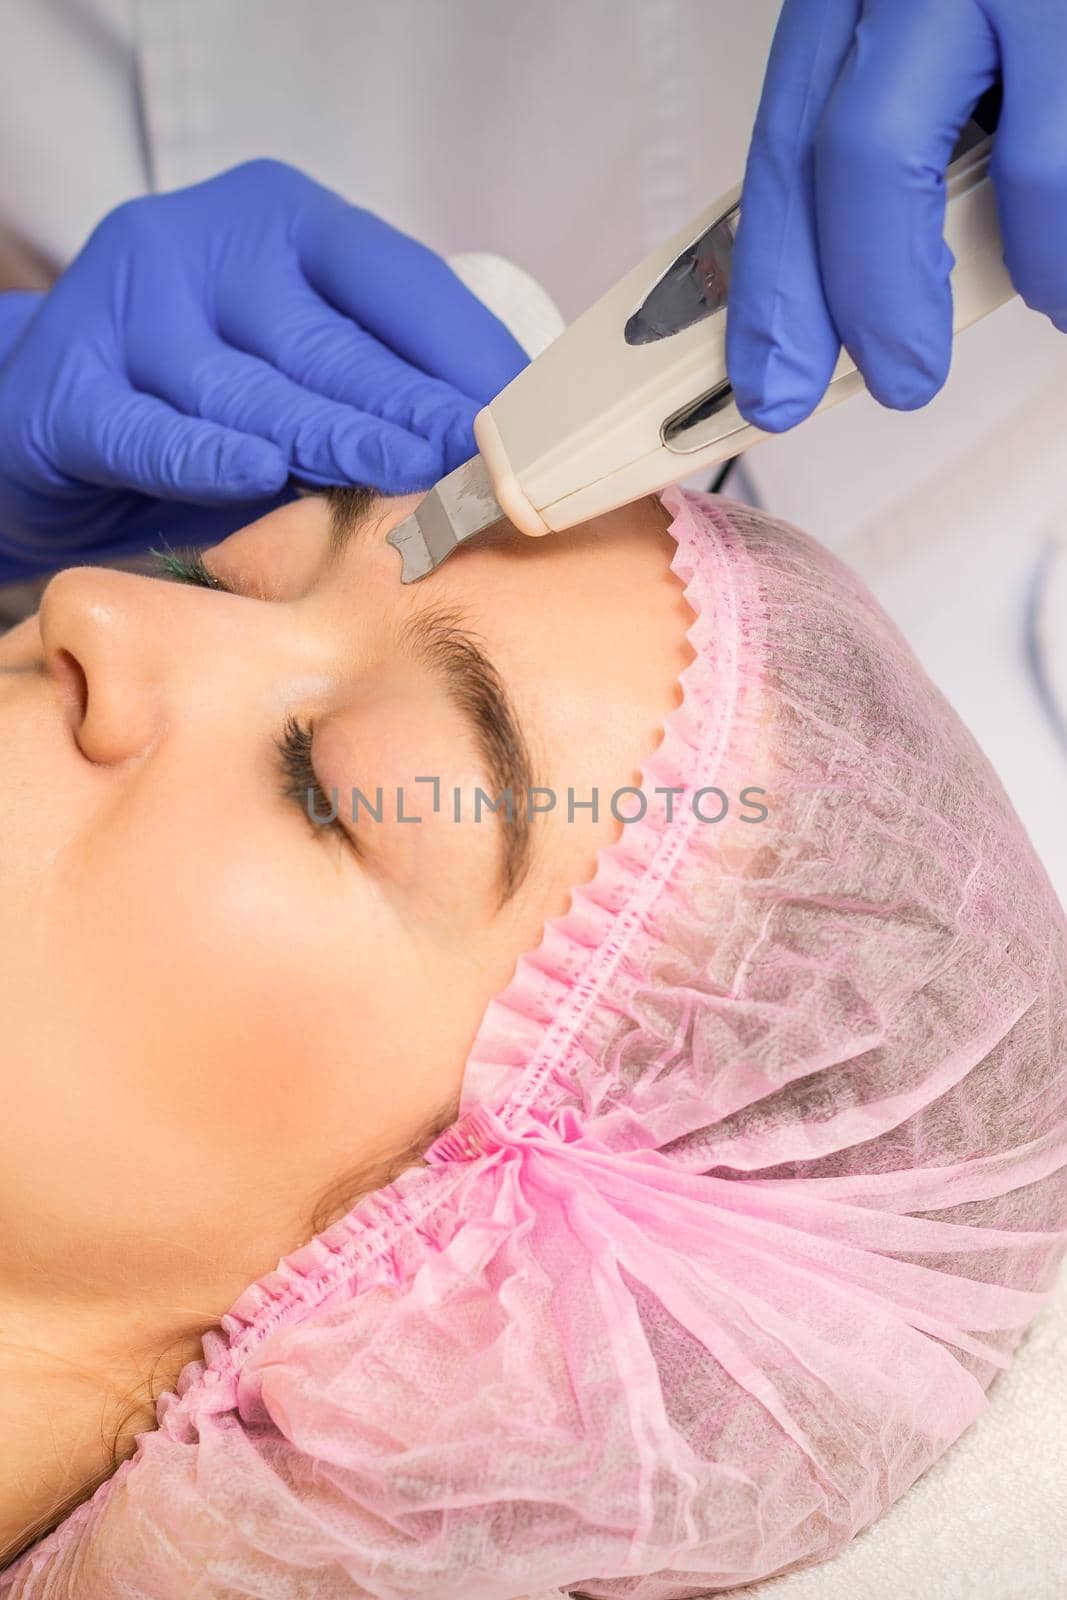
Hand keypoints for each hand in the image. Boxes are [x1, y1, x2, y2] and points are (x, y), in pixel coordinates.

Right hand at [0, 160, 528, 573]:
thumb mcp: (297, 368)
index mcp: (281, 224)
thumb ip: (379, 384)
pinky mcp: (69, 387)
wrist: (50, 413)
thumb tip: (503, 444)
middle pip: (330, 341)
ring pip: (246, 389)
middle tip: (485, 462)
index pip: (396, 282)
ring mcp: (129, 308)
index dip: (466, 355)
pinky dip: (202, 456)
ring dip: (331, 438)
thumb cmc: (203, 398)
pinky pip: (146, 430)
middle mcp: (203, 246)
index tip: (533, 422)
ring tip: (406, 476)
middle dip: (415, 409)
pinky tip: (257, 471)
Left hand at [726, 0, 1066, 431]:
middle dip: (878, 296)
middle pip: (873, 150)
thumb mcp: (915, 40)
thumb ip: (883, 130)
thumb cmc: (1009, 4)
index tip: (776, 382)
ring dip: (1042, 264)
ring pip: (1037, 165)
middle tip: (900, 380)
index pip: (789, 146)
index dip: (777, 283)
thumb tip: (839, 291)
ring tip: (1052, 298)